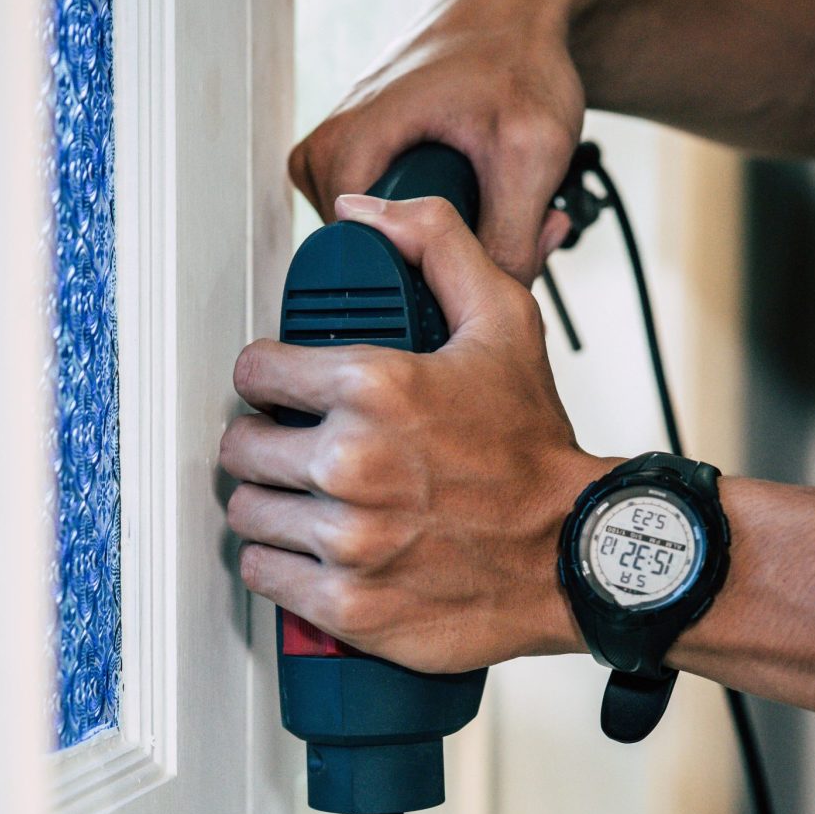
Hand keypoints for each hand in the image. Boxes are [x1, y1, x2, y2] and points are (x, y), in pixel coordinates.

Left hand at [220, 195, 606, 673]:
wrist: (573, 556)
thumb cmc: (534, 449)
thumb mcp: (503, 322)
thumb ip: (435, 243)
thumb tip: (363, 208)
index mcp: (373, 387)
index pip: (254, 373)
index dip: (268, 381)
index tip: (282, 396)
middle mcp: (351, 463)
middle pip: (240, 448)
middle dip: (263, 445)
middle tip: (295, 453)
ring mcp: (346, 541)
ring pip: (247, 513)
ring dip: (269, 506)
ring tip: (308, 504)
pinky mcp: (346, 605)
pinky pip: (262, 575)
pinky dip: (278, 564)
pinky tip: (311, 552)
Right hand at [288, 0, 584, 284]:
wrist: (514, 16)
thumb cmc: (515, 59)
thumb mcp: (531, 154)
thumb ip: (511, 239)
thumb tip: (492, 301)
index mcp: (350, 147)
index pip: (356, 262)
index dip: (419, 278)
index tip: (468, 260)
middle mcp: (328, 153)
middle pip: (371, 260)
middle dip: (438, 261)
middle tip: (495, 225)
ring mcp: (338, 160)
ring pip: (381, 246)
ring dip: (440, 245)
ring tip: (486, 205)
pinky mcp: (356, 165)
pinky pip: (383, 224)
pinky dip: (431, 226)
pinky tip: (468, 201)